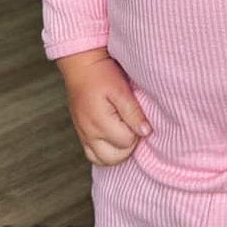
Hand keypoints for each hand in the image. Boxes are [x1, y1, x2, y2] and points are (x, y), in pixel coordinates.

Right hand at [57, 48, 151, 166]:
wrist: (81, 66)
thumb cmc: (101, 74)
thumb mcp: (121, 90)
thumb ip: (133, 112)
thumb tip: (145, 132)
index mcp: (99, 122)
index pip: (127, 142)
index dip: (136, 131)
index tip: (135, 116)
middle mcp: (89, 133)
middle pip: (116, 157)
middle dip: (128, 145)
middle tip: (130, 124)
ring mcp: (83, 135)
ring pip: (104, 161)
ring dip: (117, 151)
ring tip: (123, 131)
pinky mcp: (81, 134)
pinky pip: (93, 156)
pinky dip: (105, 152)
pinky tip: (113, 138)